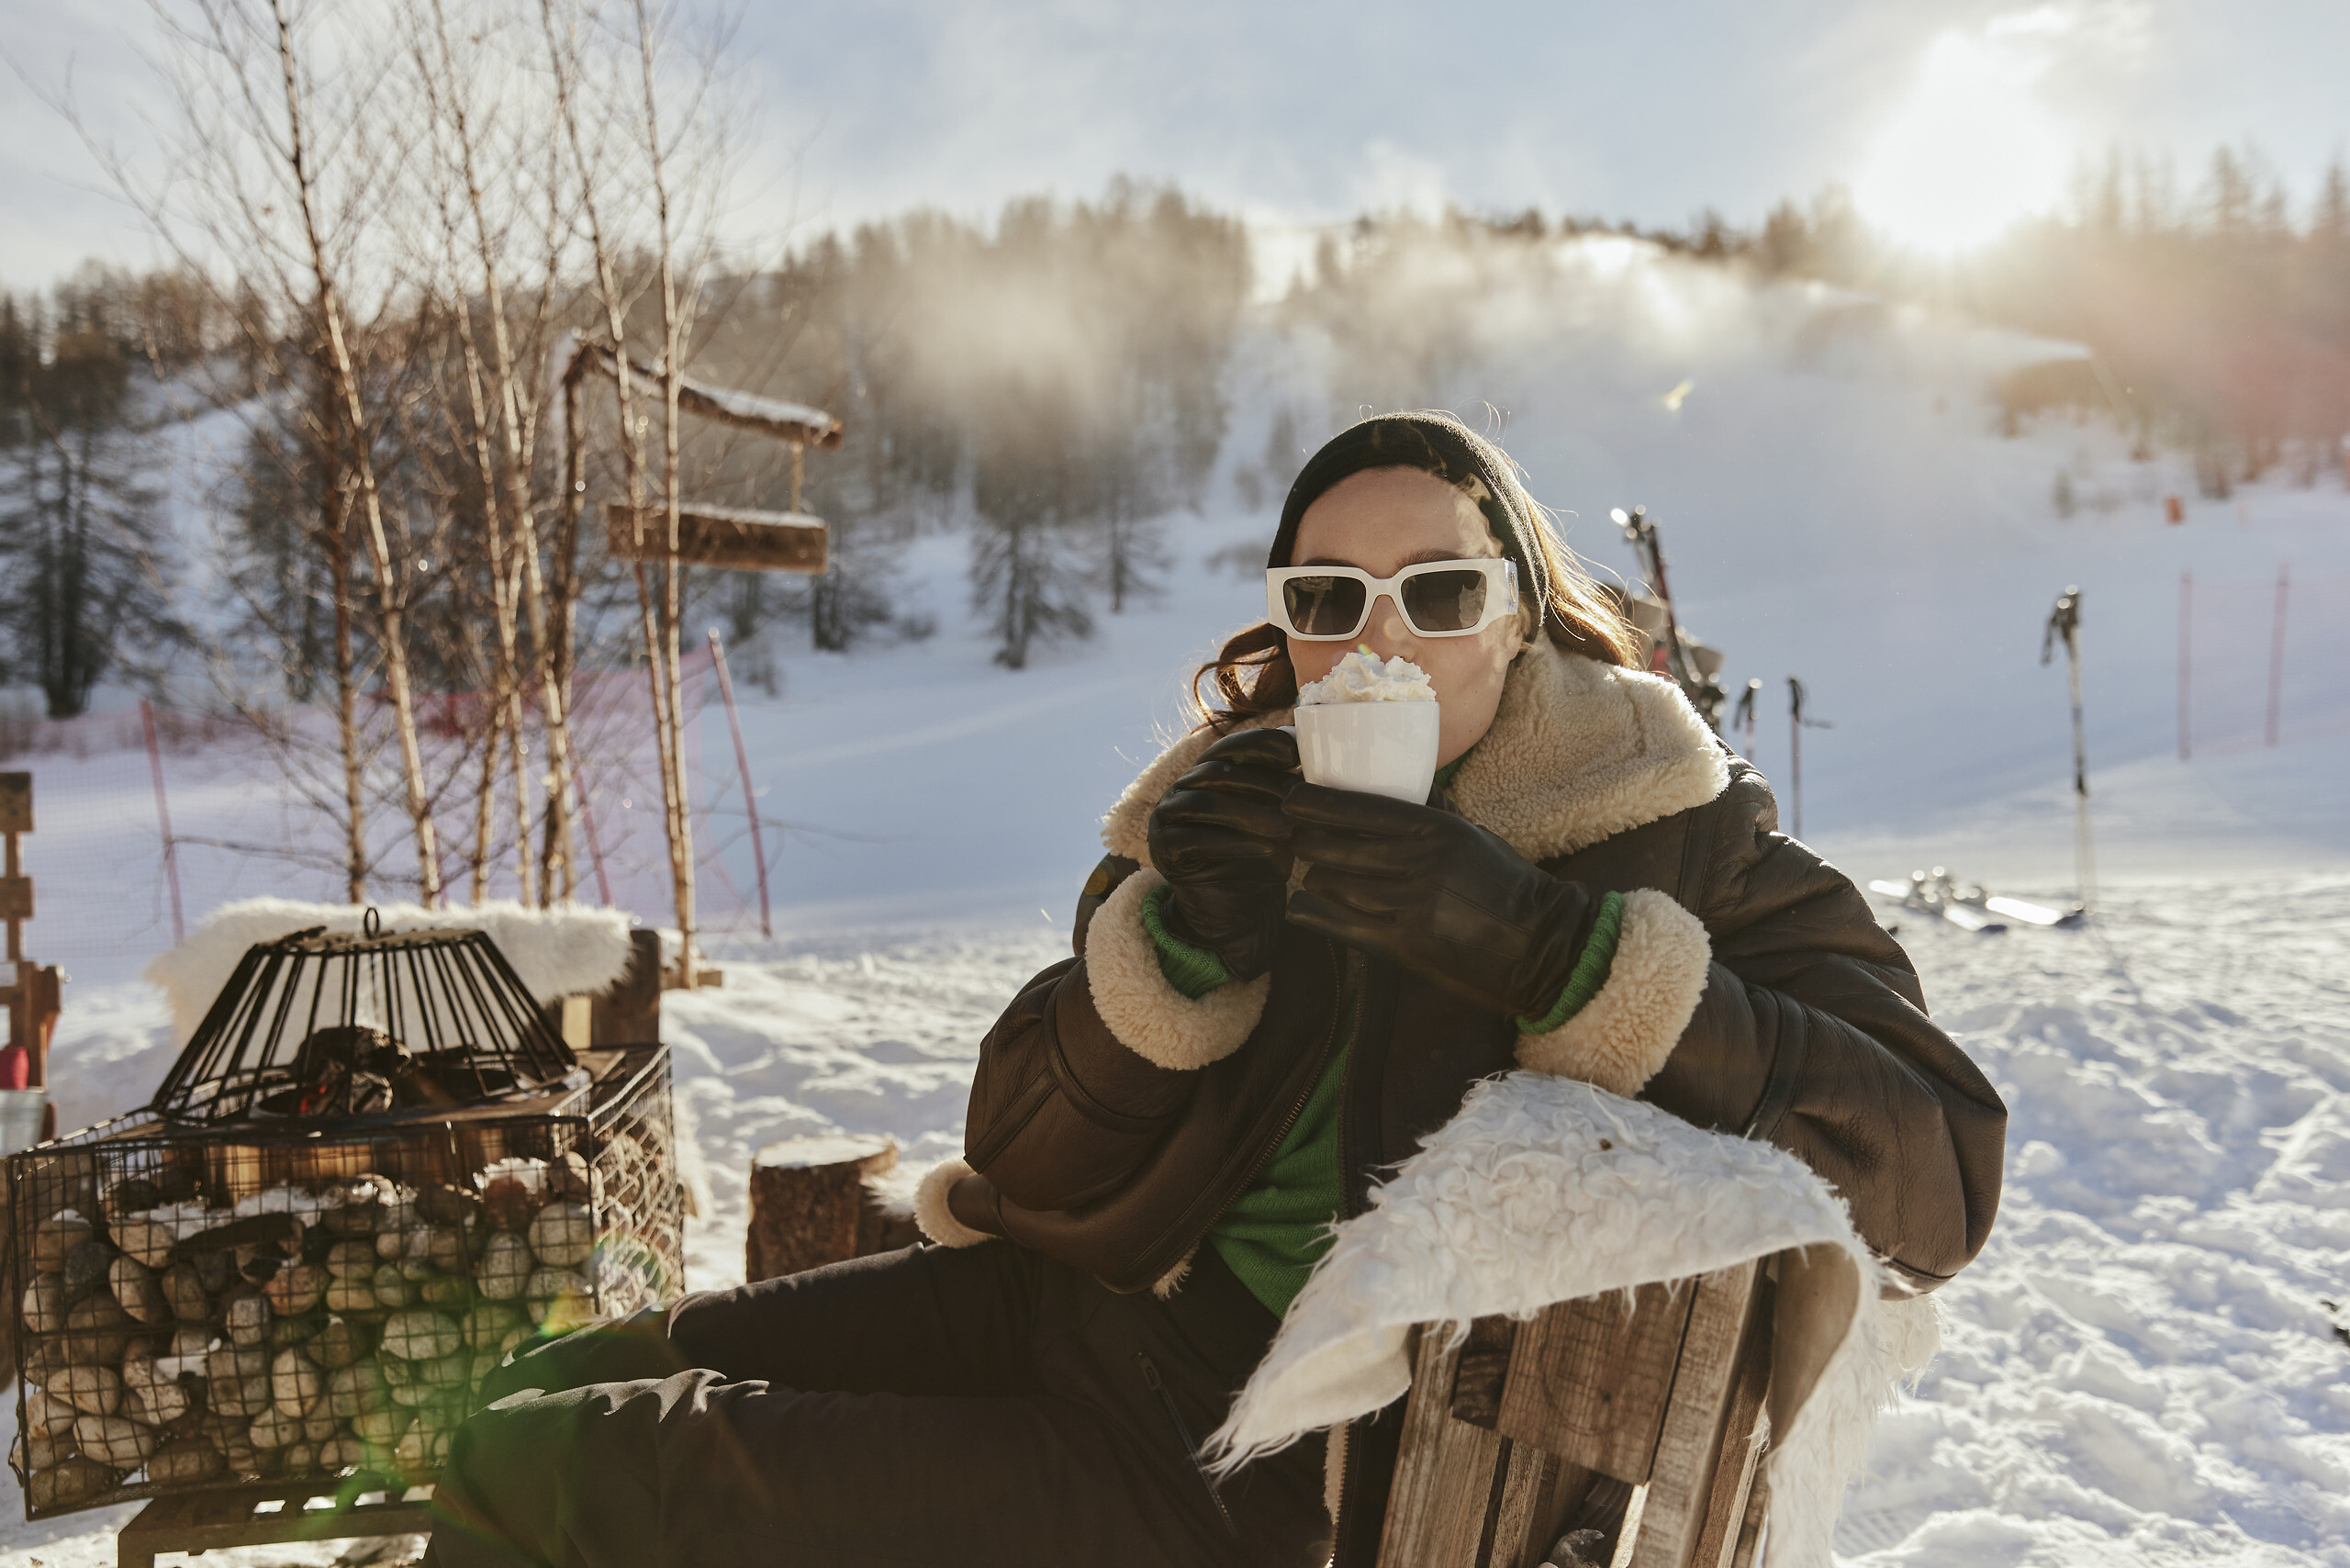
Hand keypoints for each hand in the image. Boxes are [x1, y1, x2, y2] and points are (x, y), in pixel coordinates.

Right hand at [1145, 728, 1301, 981]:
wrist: (1235, 911)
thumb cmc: (1262, 857)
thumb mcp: (1280, 819)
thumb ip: (1288, 789)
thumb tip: (1320, 757)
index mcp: (1210, 771)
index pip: (1232, 745)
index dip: (1261, 745)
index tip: (1294, 755)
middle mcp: (1183, 787)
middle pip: (1218, 772)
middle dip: (1262, 785)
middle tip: (1298, 802)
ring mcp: (1167, 816)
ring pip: (1204, 804)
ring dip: (1248, 814)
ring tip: (1285, 830)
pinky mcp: (1162, 849)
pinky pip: (1191, 839)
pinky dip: (1231, 843)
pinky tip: (1264, 851)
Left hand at [1283, 783, 1600, 1017]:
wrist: (1537, 944)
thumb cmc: (1505, 884)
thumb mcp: (1471, 834)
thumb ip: (1431, 811)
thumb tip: (1397, 781)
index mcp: (1436, 830)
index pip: (1359, 807)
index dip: (1315, 804)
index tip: (1293, 801)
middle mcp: (1419, 864)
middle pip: (1334, 845)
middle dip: (1305, 841)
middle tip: (1296, 840)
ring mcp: (1409, 907)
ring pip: (1332, 884)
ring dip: (1313, 877)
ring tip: (1310, 873)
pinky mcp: (1404, 946)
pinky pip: (1339, 924)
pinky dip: (1312, 912)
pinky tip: (1301, 905)